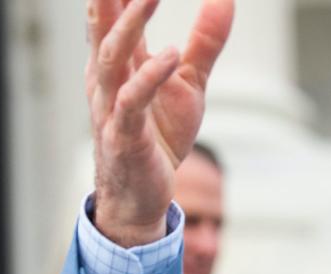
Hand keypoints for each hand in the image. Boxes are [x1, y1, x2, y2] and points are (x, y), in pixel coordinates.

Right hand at [87, 0, 233, 246]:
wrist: (144, 196)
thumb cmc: (158, 138)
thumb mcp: (188, 84)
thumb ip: (205, 43)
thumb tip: (226, 0)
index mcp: (117, 63)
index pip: (112, 14)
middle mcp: (107, 80)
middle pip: (104, 26)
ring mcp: (111, 107)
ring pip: (112, 57)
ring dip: (131, 25)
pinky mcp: (125, 135)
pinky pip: (133, 101)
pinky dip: (149, 77)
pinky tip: (171, 56)